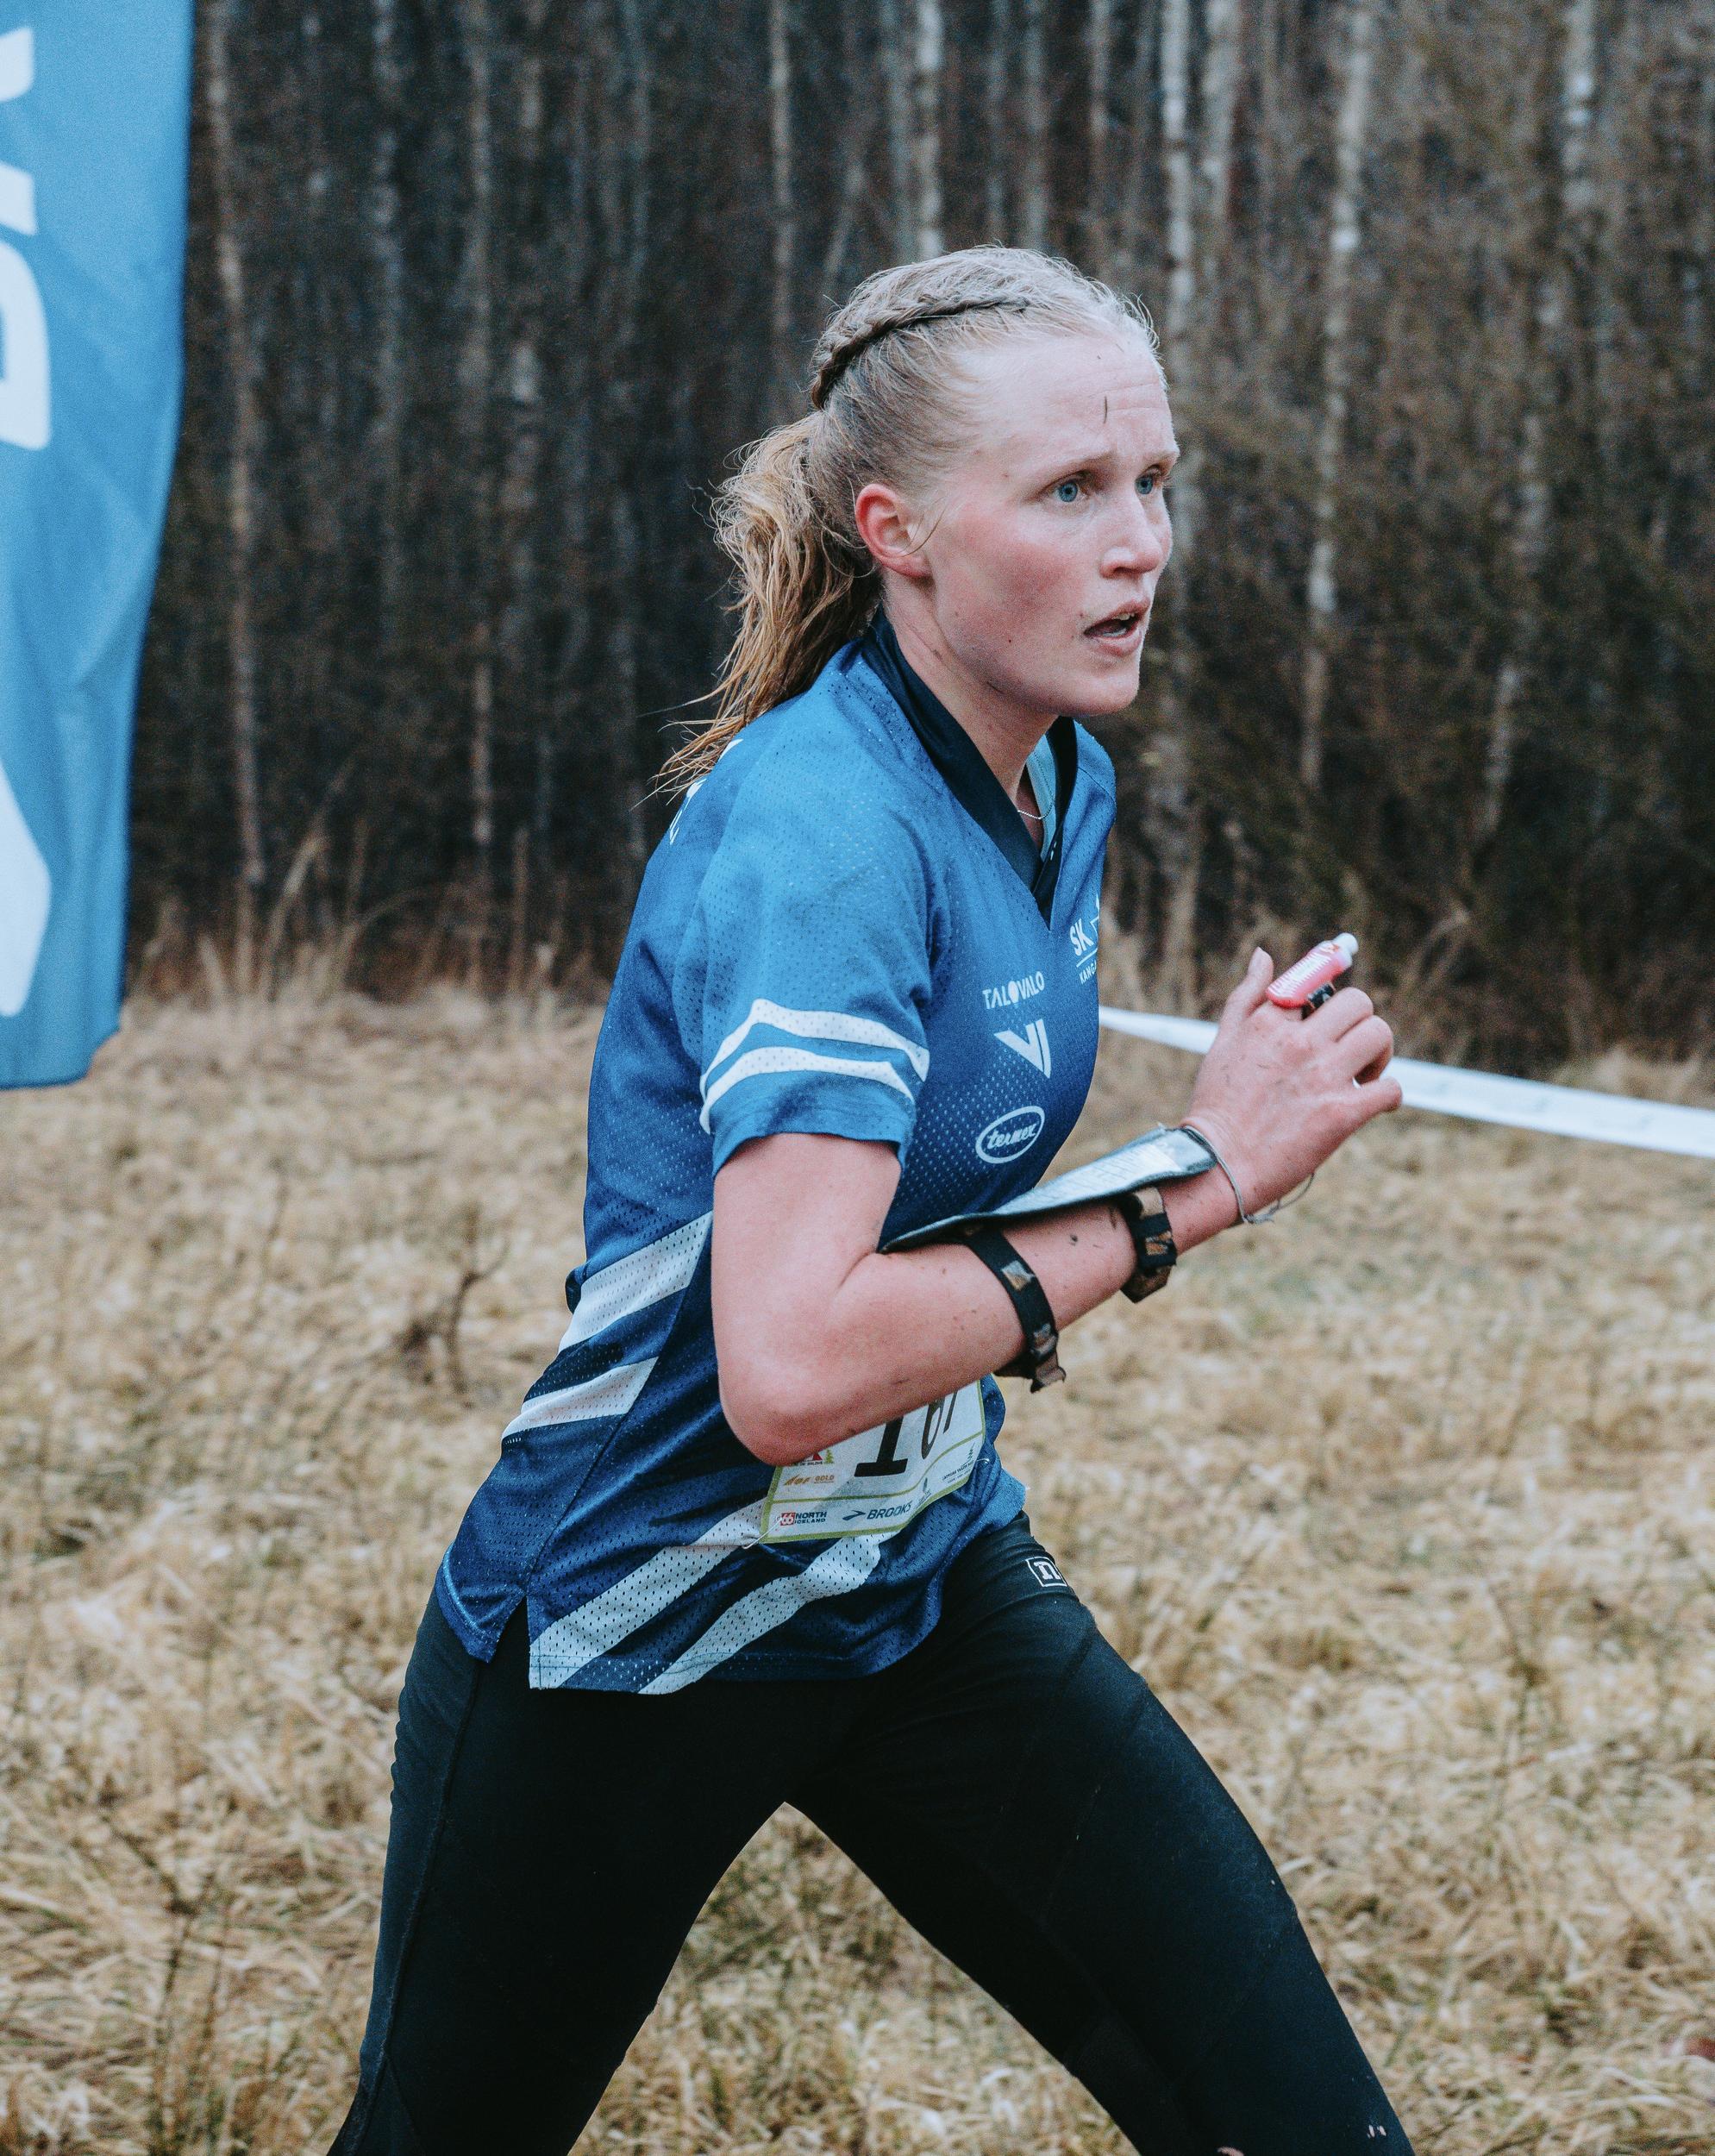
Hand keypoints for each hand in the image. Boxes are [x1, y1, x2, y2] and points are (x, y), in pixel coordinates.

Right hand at [1182, 949, 1402, 1219]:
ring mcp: (1323, 1077)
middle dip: (1360, 1023)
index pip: (1314, 982)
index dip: (1327, 998)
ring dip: (1379, 1054)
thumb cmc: (1217, 1106)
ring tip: (1363, 1075)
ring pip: (1379, 1034)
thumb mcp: (1223, 1042)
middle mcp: (1299, 1043)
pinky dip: (1387, 1095)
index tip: (1330, 1013)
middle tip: (1351, 1049)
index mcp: (1270, 1022)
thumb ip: (1246, 996)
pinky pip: (1390, 1088)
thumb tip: (1263, 955)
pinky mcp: (1342, 1113)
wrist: (1218, 1165)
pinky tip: (1372, 1105)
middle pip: (1358, 1002)